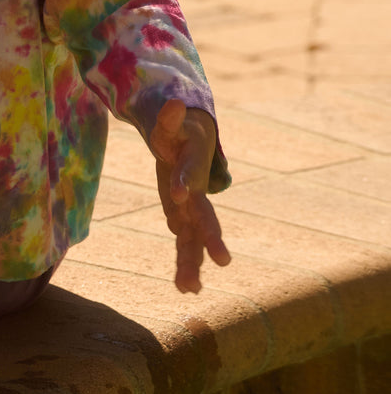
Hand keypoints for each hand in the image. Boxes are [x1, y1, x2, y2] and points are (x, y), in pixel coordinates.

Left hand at [149, 100, 230, 292]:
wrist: (191, 146)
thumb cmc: (179, 133)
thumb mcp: (171, 125)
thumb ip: (169, 119)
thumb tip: (173, 103)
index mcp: (191, 171)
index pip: (188, 178)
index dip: (183, 183)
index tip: (179, 195)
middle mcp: (196, 196)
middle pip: (204, 219)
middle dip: (211, 239)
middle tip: (224, 260)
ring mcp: (191, 212)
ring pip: (193, 241)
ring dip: (192, 264)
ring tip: (190, 289)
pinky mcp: (183, 221)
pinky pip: (184, 246)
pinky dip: (186, 266)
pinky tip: (187, 289)